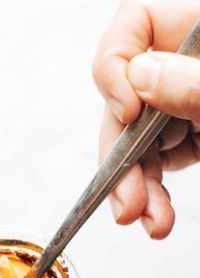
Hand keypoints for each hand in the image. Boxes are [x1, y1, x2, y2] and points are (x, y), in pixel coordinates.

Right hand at [93, 1, 199, 237]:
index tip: (129, 110)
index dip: (117, 66)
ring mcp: (186, 101)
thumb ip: (196, 82)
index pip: (135, 22)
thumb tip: (141, 75)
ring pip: (136, 140)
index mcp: (198, 28)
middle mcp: (187, 62)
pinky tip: (157, 219)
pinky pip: (156, 163)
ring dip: (134, 188)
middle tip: (125, 199)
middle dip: (120, 154)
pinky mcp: (190, 137)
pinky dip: (152, 196)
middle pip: (125, 97)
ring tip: (147, 222)